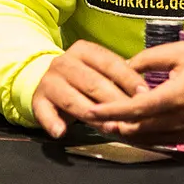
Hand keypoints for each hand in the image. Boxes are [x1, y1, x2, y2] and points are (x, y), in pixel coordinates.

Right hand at [30, 40, 148, 138]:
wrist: (44, 79)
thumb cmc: (82, 77)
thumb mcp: (98, 70)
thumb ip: (117, 78)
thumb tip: (146, 93)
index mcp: (84, 50)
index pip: (110, 63)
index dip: (128, 79)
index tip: (144, 94)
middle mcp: (65, 62)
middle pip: (93, 83)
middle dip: (114, 101)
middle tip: (131, 116)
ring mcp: (49, 81)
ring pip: (73, 99)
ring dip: (92, 115)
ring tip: (109, 127)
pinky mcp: (38, 100)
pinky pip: (45, 112)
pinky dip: (52, 122)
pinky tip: (61, 132)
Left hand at [85, 42, 183, 144]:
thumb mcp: (182, 52)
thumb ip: (151, 59)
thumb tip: (126, 67)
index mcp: (175, 97)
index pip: (134, 108)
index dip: (110, 110)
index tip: (91, 110)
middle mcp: (177, 119)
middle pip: (135, 128)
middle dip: (111, 123)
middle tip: (92, 115)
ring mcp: (183, 132)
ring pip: (145, 138)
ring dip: (124, 131)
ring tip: (106, 121)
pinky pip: (158, 141)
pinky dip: (141, 135)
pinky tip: (131, 126)